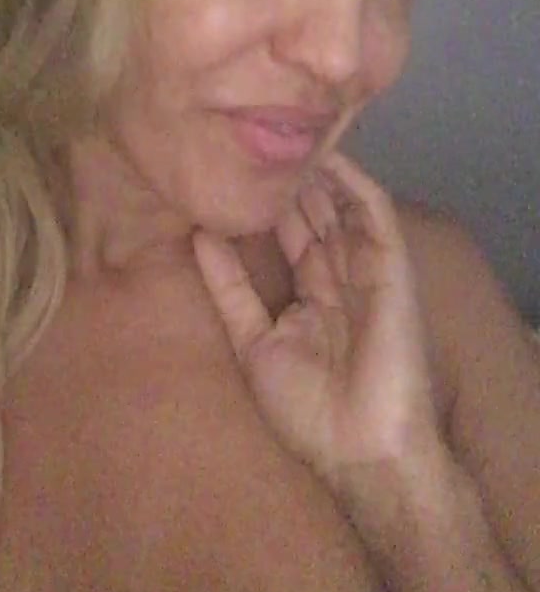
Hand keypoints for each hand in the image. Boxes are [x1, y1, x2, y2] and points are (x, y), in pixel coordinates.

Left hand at [193, 153, 441, 496]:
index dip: (264, 206)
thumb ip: (229, 288)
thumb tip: (198, 234)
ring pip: (341, 208)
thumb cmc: (307, 413)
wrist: (359, 452)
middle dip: (287, 183)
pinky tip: (329, 160)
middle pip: (313, 216)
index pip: (287, 238)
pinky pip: (374, 218)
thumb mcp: (253, 344)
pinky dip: (354, 186)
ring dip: (317, 175)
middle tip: (256, 142)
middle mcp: (339, 278)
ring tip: (286, 139)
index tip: (231, 171)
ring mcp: (367, 272)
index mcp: (310, 298)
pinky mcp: (392, 270)